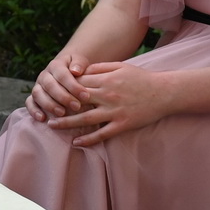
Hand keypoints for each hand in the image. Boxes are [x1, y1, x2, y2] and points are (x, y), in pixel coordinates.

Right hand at [30, 52, 90, 120]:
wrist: (68, 68)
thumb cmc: (77, 68)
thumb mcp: (80, 62)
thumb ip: (79, 64)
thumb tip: (76, 71)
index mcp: (56, 65)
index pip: (62, 75)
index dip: (73, 86)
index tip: (86, 96)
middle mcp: (44, 75)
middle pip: (50, 85)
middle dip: (63, 97)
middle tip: (77, 106)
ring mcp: (37, 85)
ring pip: (38, 94)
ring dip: (49, 105)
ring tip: (62, 113)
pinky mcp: (34, 96)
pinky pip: (29, 102)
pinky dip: (33, 110)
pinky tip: (42, 119)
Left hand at [46, 59, 177, 146]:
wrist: (164, 92)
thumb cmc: (142, 78)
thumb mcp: (122, 66)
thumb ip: (101, 67)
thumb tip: (82, 70)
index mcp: (106, 79)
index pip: (78, 83)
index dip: (63, 87)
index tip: (52, 91)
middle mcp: (107, 95)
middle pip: (77, 101)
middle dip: (59, 105)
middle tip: (44, 109)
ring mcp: (114, 111)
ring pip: (85, 119)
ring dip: (66, 123)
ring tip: (52, 125)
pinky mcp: (122, 124)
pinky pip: (101, 134)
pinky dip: (87, 139)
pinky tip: (76, 142)